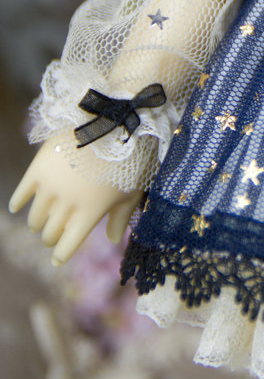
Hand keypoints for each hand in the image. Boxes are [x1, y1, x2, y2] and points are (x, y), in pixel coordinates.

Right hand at [9, 136, 142, 264]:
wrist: (114, 119)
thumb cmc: (130, 157)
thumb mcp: (132, 190)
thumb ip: (120, 218)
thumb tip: (112, 239)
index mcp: (90, 214)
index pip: (67, 248)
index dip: (61, 256)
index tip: (58, 258)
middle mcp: (67, 205)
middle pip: (50, 234)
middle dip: (51, 238)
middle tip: (52, 236)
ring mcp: (51, 187)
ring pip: (35, 218)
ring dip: (38, 223)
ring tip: (40, 222)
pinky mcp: (38, 168)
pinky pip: (21, 193)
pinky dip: (18, 202)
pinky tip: (17, 207)